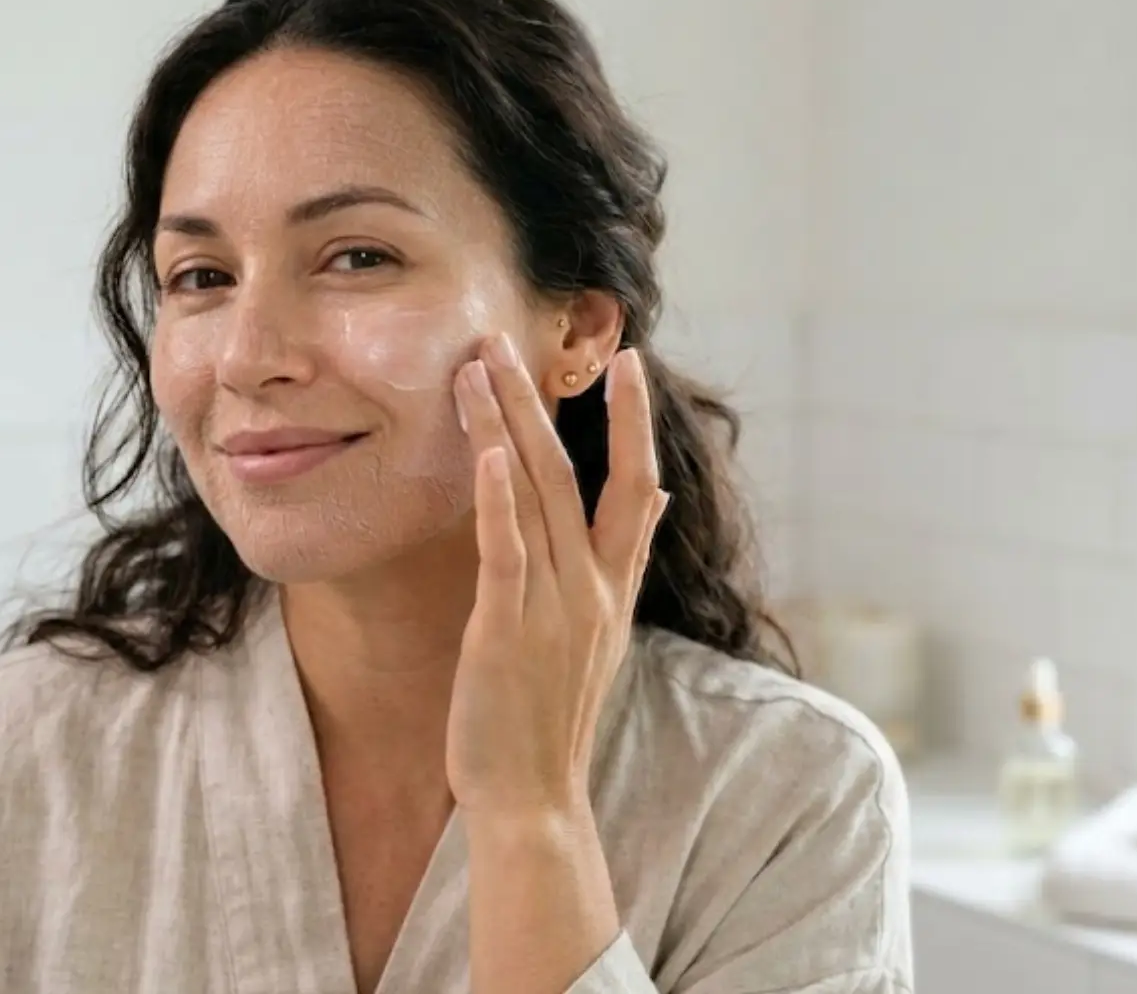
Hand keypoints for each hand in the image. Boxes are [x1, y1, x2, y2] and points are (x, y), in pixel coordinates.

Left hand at [446, 332, 668, 819]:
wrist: (534, 799)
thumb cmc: (551, 718)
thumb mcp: (600, 636)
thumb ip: (620, 565)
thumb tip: (659, 502)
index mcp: (613, 589)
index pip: (639, 487)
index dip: (633, 422)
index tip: (625, 361)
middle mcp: (592, 589)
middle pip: (576, 472)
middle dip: (543, 400)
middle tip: (507, 337)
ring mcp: (554, 608)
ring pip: (535, 494)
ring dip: (506, 424)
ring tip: (477, 364)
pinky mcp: (506, 631)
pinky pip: (507, 550)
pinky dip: (498, 497)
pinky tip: (488, 449)